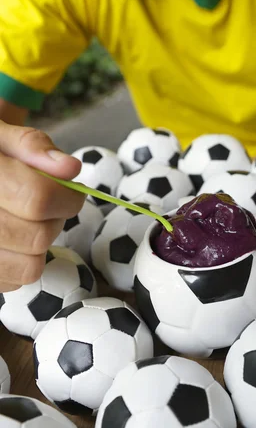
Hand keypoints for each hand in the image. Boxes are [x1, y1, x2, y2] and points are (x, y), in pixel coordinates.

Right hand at [0, 120, 84, 292]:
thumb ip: (31, 145)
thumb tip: (69, 168)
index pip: (36, 198)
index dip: (67, 196)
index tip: (72, 190)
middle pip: (36, 236)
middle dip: (55, 220)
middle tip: (48, 205)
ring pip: (30, 266)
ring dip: (40, 245)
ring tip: (27, 222)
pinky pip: (15, 281)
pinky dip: (23, 262)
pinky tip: (10, 239)